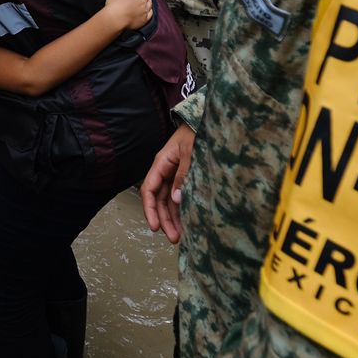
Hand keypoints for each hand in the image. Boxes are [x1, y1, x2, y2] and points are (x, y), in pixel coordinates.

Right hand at [102, 0, 153, 31]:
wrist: (114, 20)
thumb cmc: (114, 4)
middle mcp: (143, 1)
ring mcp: (144, 11)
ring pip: (150, 3)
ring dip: (148, 0)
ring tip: (144, 0)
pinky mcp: (144, 19)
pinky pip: (150, 13)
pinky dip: (149, 10)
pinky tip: (145, 10)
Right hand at [142, 124, 194, 242]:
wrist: (208, 119)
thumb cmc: (197, 131)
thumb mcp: (190, 151)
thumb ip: (183, 174)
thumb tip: (176, 199)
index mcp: (162, 163)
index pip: (149, 190)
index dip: (150, 209)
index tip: (155, 227)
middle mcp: (166, 171)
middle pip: (159, 199)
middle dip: (164, 219)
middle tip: (173, 238)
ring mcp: (175, 174)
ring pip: (169, 200)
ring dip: (173, 218)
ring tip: (180, 236)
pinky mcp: (186, 176)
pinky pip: (180, 196)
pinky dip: (182, 209)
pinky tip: (187, 221)